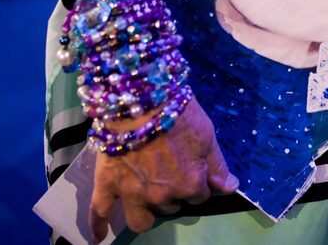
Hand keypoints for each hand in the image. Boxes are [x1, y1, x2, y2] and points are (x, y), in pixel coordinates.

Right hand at [89, 94, 238, 239]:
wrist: (143, 98)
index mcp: (190, 185)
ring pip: (141, 220)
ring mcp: (132, 193)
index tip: (193, 167)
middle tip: (170, 174)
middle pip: (171, 207)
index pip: (200, 197)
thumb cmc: (179, 113)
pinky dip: (97, 226)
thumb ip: (218, 166)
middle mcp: (162, 196)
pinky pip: (98, 212)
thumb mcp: (207, 136)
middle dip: (174, 194)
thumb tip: (230, 188)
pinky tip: (98, 237)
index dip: (198, 182)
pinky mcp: (107, 184)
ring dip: (148, 212)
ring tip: (148, 200)